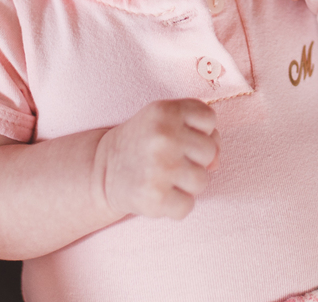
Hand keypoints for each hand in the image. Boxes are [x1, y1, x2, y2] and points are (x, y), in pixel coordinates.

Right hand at [94, 99, 220, 219]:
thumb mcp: (166, 122)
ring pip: (202, 180)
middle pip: (210, 150)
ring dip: (187, 184)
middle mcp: (164, 136)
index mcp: (166, 110)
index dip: (198, 130)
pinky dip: (176, 205)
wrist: (102, 170)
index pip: (209, 119)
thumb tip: (215, 163)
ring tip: (165, 177)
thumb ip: (199, 133)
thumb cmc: (144, 143)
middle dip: (195, 158)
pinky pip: (188, 206)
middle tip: (169, 158)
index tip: (178, 135)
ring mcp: (160, 167)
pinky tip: (160, 194)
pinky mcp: (155, 197)